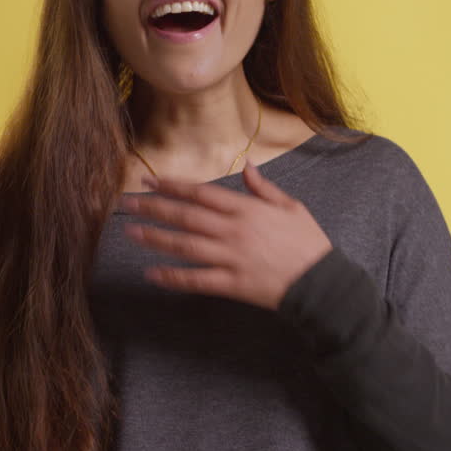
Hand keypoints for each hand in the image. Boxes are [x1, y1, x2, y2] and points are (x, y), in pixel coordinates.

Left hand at [119, 160, 333, 310]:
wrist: (323, 283)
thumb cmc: (309, 243)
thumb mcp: (292, 207)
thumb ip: (265, 188)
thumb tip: (247, 167)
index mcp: (247, 209)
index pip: (201, 193)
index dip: (173, 186)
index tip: (149, 181)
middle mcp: (234, 231)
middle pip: (186, 216)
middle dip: (153, 208)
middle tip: (127, 203)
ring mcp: (231, 258)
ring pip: (185, 245)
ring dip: (155, 237)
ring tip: (130, 231)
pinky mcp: (232, 284)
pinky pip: (196, 280)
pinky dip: (172, 277)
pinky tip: (152, 273)